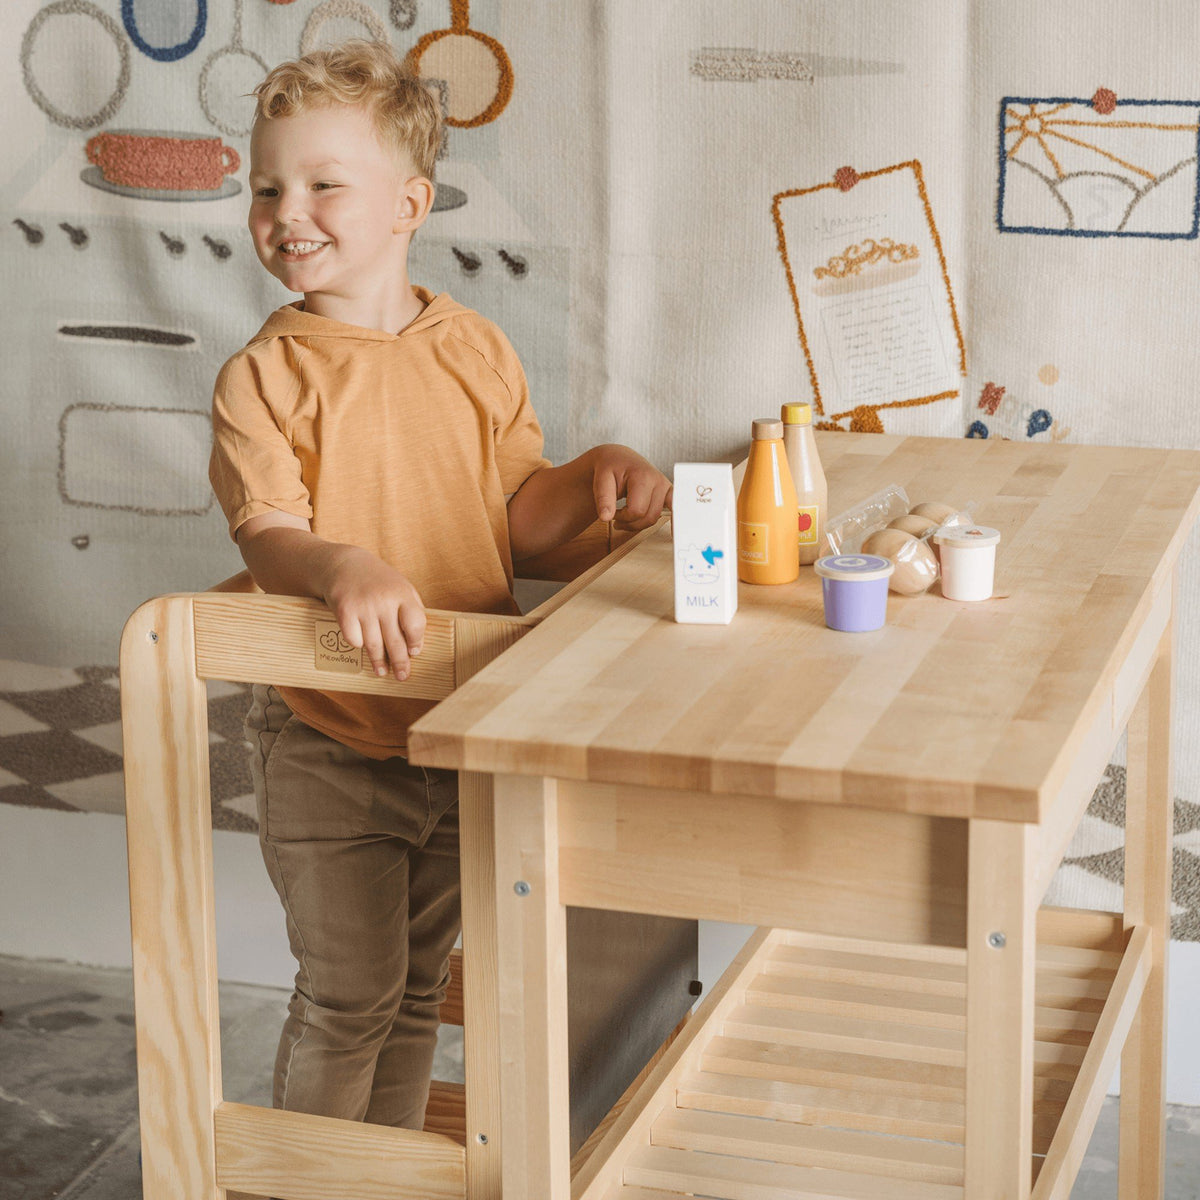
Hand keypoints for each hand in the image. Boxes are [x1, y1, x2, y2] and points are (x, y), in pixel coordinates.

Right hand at [322, 548, 426, 680]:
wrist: (344, 564)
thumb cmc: (378, 581)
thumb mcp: (401, 588)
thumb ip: (411, 612)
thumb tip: (416, 646)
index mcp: (402, 594)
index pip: (415, 625)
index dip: (416, 642)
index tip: (414, 653)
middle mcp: (384, 601)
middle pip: (396, 640)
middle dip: (400, 662)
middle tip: (402, 676)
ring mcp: (363, 606)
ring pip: (374, 644)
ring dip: (378, 662)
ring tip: (382, 672)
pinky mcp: (344, 611)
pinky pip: (353, 639)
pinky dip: (357, 645)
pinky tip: (361, 647)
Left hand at [590, 445, 672, 530]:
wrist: (618, 459)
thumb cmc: (610, 468)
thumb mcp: (601, 480)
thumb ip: (603, 498)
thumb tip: (606, 517)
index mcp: (643, 476)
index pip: (636, 511)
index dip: (622, 517)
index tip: (612, 512)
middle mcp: (659, 481)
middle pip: (648, 517)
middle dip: (630, 522)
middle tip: (617, 516)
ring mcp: (666, 487)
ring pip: (656, 519)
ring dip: (639, 523)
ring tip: (626, 515)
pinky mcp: (669, 493)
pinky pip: (674, 511)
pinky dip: (673, 522)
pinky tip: (674, 533)